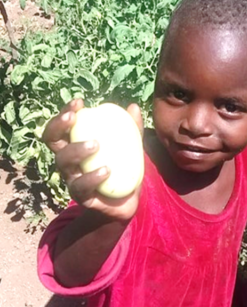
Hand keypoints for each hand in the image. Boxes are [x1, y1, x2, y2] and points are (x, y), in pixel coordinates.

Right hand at [42, 99, 144, 221]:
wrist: (125, 203)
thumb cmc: (123, 170)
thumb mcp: (130, 148)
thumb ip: (132, 129)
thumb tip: (133, 107)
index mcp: (76, 146)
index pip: (63, 127)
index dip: (65, 113)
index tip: (79, 102)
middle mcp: (69, 162)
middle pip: (53, 141)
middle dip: (59, 126)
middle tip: (75, 117)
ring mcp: (73, 179)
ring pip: (63, 162)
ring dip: (76, 150)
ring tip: (95, 144)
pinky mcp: (82, 197)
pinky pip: (81, 186)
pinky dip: (92, 177)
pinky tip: (106, 170)